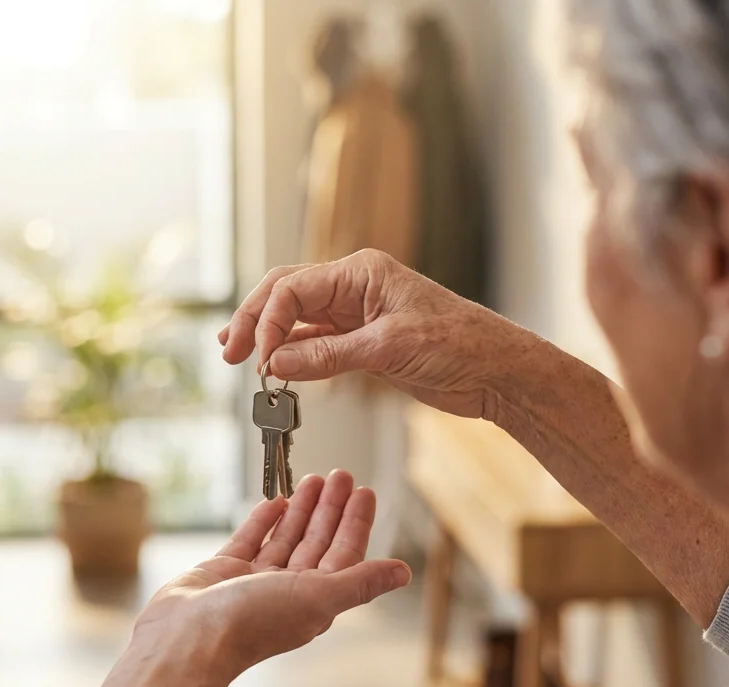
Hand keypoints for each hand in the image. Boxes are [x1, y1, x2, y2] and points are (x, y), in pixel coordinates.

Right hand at [131, 470, 410, 679]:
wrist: (188, 639)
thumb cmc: (252, 624)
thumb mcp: (318, 597)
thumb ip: (360, 582)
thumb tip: (403, 573)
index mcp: (315, 600)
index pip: (345, 554)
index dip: (356, 523)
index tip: (365, 492)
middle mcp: (288, 591)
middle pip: (318, 541)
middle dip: (331, 508)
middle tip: (341, 475)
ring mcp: (254, 581)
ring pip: (286, 537)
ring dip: (302, 509)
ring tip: (312, 479)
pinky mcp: (224, 572)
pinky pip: (250, 540)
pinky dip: (264, 520)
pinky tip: (276, 501)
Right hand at [218, 249, 517, 418]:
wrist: (497, 372)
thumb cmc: (460, 345)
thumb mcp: (389, 348)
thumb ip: (329, 357)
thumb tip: (276, 365)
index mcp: (361, 273)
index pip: (294, 287)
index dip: (268, 320)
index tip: (259, 358)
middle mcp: (354, 287)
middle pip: (286, 295)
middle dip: (256, 320)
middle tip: (230, 352)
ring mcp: (356, 315)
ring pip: (297, 320)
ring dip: (269, 338)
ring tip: (237, 356)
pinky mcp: (363, 342)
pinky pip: (316, 344)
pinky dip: (292, 356)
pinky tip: (274, 370)